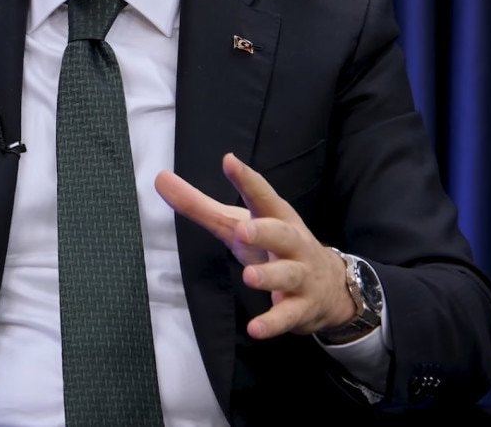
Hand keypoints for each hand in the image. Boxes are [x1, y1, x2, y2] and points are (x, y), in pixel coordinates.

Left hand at [155, 153, 355, 339]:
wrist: (331, 287)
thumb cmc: (273, 246)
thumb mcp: (237, 224)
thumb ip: (199, 205)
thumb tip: (160, 178)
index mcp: (275, 217)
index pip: (260, 195)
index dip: (246, 179)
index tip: (229, 161)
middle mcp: (291, 242)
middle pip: (280, 233)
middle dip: (263, 231)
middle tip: (242, 230)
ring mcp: (300, 275)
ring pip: (287, 275)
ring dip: (269, 276)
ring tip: (249, 277)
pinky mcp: (302, 307)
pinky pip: (287, 316)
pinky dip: (273, 322)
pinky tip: (255, 329)